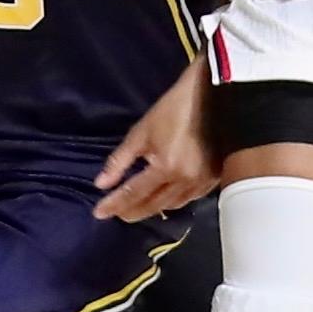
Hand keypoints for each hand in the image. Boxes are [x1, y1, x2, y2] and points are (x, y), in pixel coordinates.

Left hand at [93, 61, 214, 221]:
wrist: (211, 97)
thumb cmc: (173, 109)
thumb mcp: (141, 132)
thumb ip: (120, 161)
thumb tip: (102, 184)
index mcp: (166, 167)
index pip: (134, 193)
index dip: (114, 204)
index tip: (99, 213)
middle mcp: (185, 181)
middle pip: (154, 205)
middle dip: (132, 211)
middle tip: (116, 214)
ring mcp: (202, 182)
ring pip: (172, 206)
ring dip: (152, 209)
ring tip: (136, 208)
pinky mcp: (213, 179)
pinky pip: (189, 199)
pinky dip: (173, 202)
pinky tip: (164, 200)